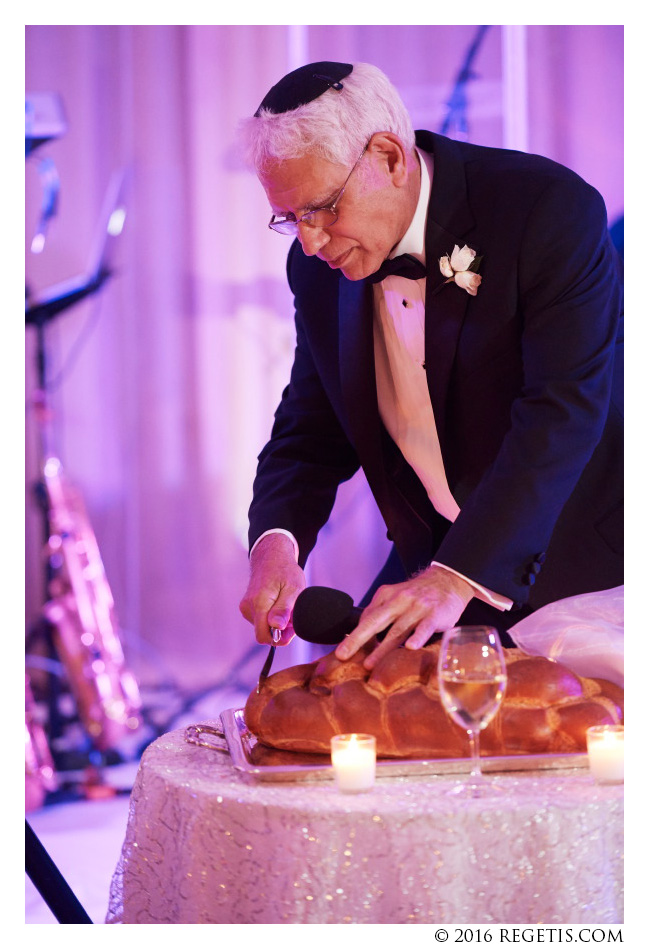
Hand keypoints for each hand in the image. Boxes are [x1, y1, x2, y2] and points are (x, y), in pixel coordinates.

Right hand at [239, 533, 305, 644]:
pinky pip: (260, 620)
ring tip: (287, 606)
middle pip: (264, 632)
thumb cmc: (285, 571)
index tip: (292, 628)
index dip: (280, 638)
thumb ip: (284, 609)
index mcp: (259, 603)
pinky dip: (271, 617)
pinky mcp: (247, 607)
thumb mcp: (293, 588)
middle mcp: (248, 607)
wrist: (271, 557)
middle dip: (281, 630)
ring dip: (276, 623)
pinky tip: (279, 605)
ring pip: (263, 627)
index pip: (264, 635)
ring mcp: (246, 607)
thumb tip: (277, 627)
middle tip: (293, 615)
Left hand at [334, 565, 473, 668]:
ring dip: (382, 648)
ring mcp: (418, 607)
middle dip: (357, 639)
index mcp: (386, 596)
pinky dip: (418, 636)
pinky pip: (425, 627)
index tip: (342, 653)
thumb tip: (359, 637)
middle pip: (375, 621)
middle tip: (342, 654)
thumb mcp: (395, 598)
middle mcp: (400, 600)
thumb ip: (380, 614)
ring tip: (369, 664)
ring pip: (398, 629)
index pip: (367, 617)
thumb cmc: (417, 596)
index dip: (354, 635)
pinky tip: (410, 648)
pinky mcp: (436, 614)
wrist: (447, 580)